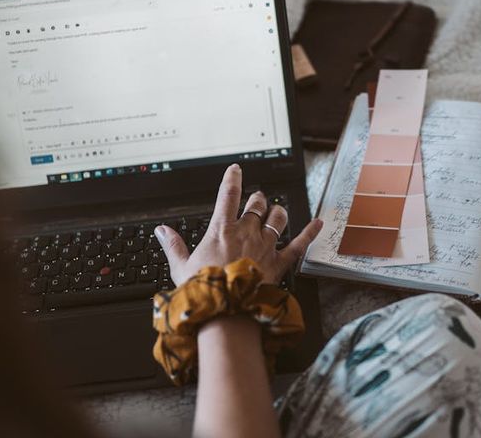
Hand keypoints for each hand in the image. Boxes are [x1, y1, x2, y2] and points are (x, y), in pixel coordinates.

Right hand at [154, 164, 322, 285]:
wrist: (226, 311)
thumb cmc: (204, 290)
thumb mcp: (180, 267)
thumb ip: (173, 245)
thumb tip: (162, 230)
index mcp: (222, 230)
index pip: (229, 195)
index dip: (233, 178)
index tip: (236, 169)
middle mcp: (246, 233)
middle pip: (257, 204)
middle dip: (257, 199)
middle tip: (256, 200)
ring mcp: (265, 246)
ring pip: (277, 218)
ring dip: (277, 212)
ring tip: (276, 211)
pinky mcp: (279, 262)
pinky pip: (299, 244)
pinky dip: (310, 232)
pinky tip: (318, 223)